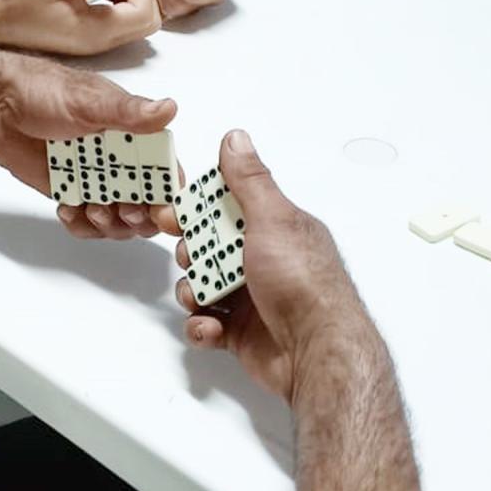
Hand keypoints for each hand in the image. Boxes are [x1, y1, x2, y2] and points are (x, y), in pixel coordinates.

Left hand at [0, 51, 181, 240]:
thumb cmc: (44, 91)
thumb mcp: (90, 101)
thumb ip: (129, 113)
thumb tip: (169, 109)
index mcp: (134, 134)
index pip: (165, 172)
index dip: (168, 195)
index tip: (159, 209)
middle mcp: (120, 159)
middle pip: (147, 204)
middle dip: (139, 217)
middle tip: (122, 212)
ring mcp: (96, 178)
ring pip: (118, 219)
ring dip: (110, 225)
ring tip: (90, 209)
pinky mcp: (71, 191)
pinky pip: (86, 222)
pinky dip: (81, 225)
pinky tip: (66, 208)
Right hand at [175, 130, 373, 403]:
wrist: (316, 353)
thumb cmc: (300, 280)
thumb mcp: (273, 219)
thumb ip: (249, 180)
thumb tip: (235, 137)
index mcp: (274, 229)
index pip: (226, 208)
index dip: (197, 209)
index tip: (173, 214)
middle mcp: (262, 260)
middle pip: (208, 247)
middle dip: (190, 252)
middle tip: (188, 258)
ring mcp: (251, 298)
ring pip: (202, 286)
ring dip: (191, 291)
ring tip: (198, 299)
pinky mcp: (241, 334)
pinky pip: (207, 324)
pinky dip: (202, 326)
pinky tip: (211, 327)